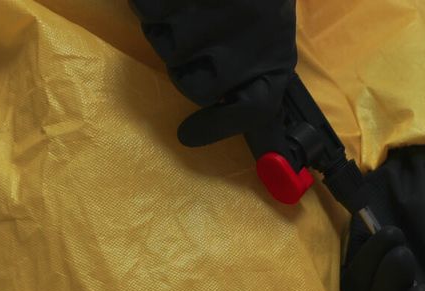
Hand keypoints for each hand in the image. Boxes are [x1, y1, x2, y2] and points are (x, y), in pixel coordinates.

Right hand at [128, 0, 295, 148]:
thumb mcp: (269, 32)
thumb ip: (259, 82)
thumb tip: (265, 143)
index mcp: (274, 57)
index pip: (252, 111)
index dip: (219, 128)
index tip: (188, 136)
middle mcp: (243, 48)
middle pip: (194, 86)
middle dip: (187, 65)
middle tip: (197, 33)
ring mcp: (207, 26)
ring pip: (167, 48)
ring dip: (169, 28)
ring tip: (191, 4)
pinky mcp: (173, 5)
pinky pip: (149, 15)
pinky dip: (153, 3)